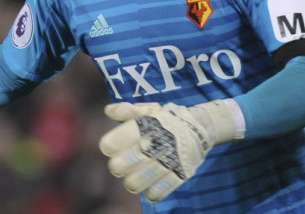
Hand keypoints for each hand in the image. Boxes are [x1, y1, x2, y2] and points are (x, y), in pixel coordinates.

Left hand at [99, 100, 242, 201]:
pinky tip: (149, 193)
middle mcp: (163, 138)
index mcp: (151, 122)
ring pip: (152, 172)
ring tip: (130, 183)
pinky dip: (157, 191)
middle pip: (138, 154)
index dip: (114, 142)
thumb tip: (108, 111)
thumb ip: (126, 111)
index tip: (107, 148)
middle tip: (116, 168)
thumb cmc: (162, 121)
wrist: (197, 127)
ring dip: (137, 181)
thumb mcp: (146, 111)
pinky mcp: (185, 169)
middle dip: (122, 164)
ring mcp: (176, 155)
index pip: (128, 132)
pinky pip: (170, 184)